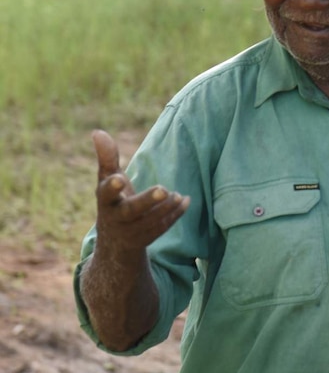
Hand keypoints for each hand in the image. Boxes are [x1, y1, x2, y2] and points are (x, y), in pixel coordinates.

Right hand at [92, 129, 189, 256]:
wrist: (115, 241)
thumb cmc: (113, 201)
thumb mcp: (107, 180)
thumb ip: (106, 158)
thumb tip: (97, 131)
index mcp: (105, 201)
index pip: (105, 194)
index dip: (112, 187)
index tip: (119, 178)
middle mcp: (116, 218)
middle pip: (131, 211)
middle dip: (146, 201)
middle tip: (162, 190)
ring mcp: (131, 231)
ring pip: (151, 221)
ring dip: (166, 207)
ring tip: (177, 194)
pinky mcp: (146, 239)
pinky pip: (162, 227)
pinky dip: (175, 214)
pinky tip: (185, 200)